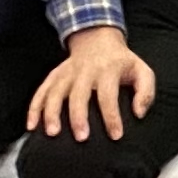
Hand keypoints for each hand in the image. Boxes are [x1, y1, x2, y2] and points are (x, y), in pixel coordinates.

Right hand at [31, 26, 156, 140]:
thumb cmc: (122, 63)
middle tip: (81, 138)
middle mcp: (85, 71)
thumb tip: (138, 113)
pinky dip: (34, 108)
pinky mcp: (54, 76)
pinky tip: (31, 126)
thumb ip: (146, 92)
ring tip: (52, 133)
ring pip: (55, 92)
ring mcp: (66, 73)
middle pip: (78, 95)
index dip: (112, 117)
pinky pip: (40, 91)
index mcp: (108, 70)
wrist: (98, 40)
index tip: (116, 135)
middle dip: (78, 117)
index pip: (108, 96)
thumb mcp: (142, 71)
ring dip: (51, 113)